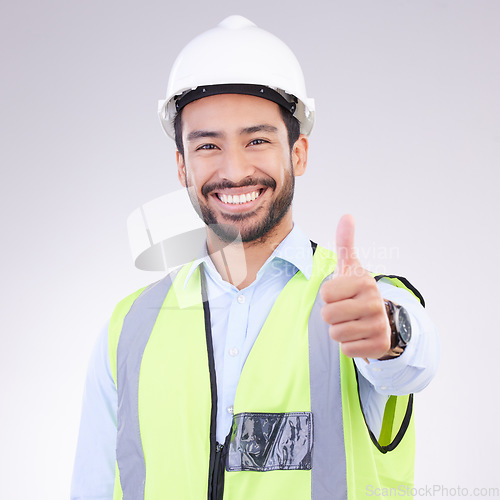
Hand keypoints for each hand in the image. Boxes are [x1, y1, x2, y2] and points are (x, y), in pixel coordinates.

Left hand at [320, 214, 390, 359]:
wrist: (381, 320)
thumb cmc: (357, 292)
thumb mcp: (351, 268)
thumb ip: (345, 243)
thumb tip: (347, 215)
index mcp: (365, 282)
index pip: (325, 293)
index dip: (329, 296)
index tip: (342, 294)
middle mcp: (375, 302)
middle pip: (328, 315)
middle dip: (331, 315)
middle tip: (345, 311)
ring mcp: (379, 325)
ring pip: (335, 334)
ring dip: (339, 330)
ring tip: (352, 322)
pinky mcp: (378, 346)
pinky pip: (346, 349)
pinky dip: (349, 345)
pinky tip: (359, 336)